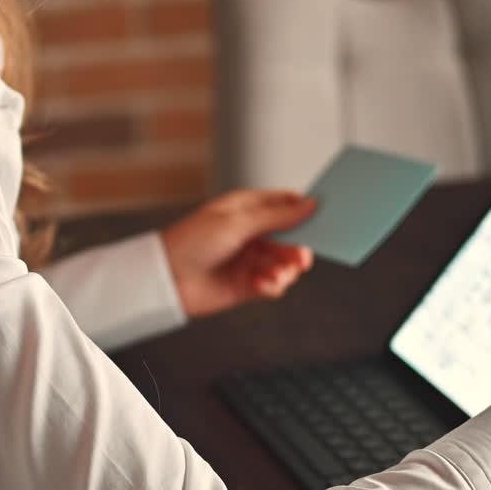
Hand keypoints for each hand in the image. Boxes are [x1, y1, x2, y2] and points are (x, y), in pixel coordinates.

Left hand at [160, 190, 316, 318]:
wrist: (166, 280)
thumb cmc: (191, 242)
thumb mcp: (236, 222)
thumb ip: (276, 216)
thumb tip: (308, 204)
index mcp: (246, 209)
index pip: (283, 203)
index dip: (304, 208)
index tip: (324, 215)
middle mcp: (250, 233)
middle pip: (290, 237)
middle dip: (298, 247)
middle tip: (303, 256)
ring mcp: (249, 259)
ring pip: (285, 263)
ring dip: (285, 269)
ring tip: (275, 274)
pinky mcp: (247, 285)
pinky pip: (274, 284)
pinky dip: (272, 285)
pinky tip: (261, 284)